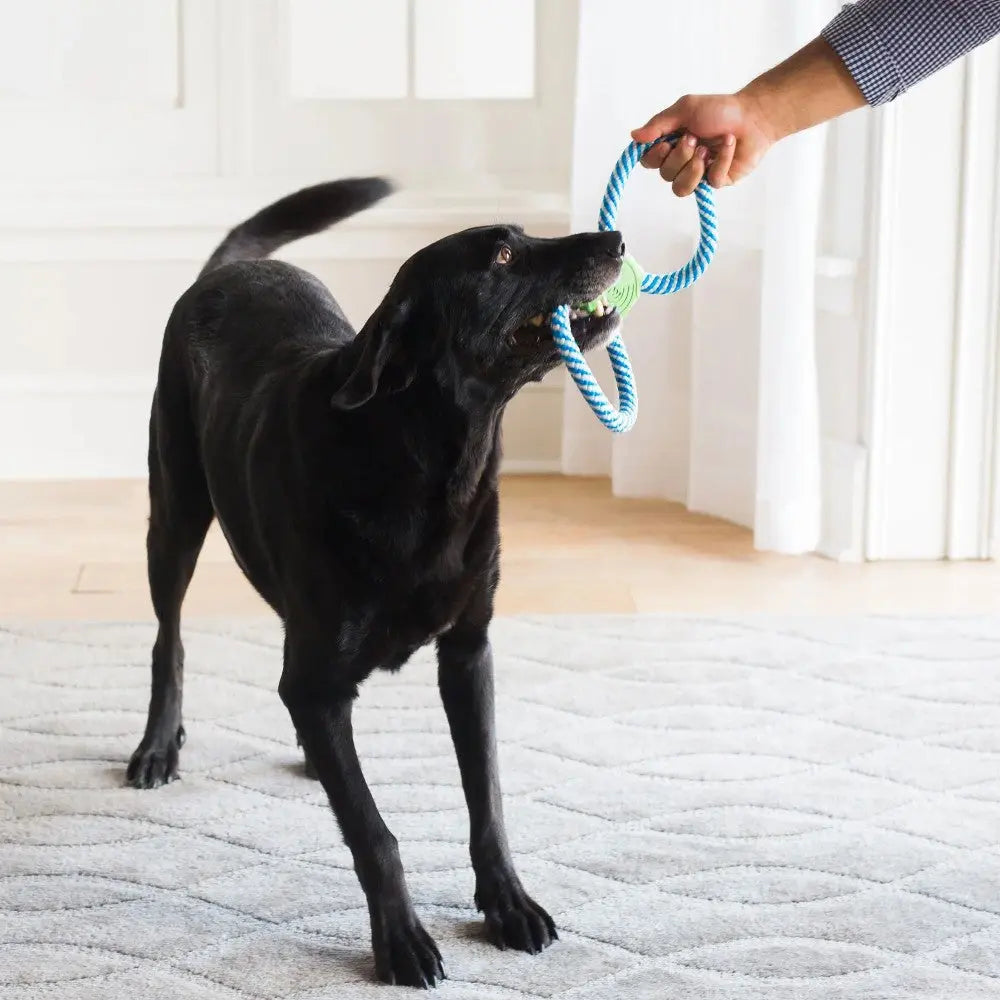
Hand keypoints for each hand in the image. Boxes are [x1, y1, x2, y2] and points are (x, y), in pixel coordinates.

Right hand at [631, 92, 776, 197]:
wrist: (753, 116)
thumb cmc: (719, 110)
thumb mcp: (685, 109)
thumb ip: (659, 124)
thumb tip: (633, 136)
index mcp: (670, 145)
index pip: (649, 162)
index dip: (655, 156)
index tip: (667, 141)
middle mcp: (681, 163)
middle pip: (665, 175)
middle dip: (680, 156)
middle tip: (695, 138)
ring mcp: (699, 175)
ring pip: (681, 189)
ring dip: (693, 167)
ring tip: (708, 149)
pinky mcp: (716, 182)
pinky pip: (710, 182)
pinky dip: (721, 160)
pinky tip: (729, 145)